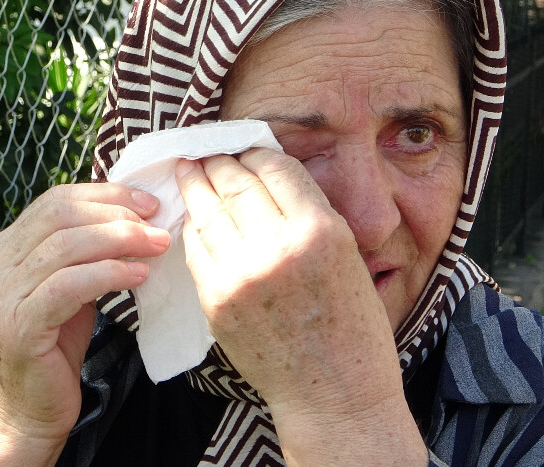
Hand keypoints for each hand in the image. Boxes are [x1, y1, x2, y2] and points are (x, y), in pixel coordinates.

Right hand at [0, 183, 169, 465]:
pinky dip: (109, 273)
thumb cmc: (52, 348)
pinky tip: (139, 275)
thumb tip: (131, 216)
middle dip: (115, 213)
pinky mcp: (20, 324)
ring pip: (66, 246)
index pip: (54, 201)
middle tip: (157, 222)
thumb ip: (81, 252)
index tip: (146, 203)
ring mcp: (1, 295)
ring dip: (120, 240)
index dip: (104, 196)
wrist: (26, 410)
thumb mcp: (65, 288)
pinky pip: (70, 285)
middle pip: (59, 216)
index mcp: (1, 250)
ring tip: (156, 245)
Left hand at [176, 149, 424, 464]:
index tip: (246, 150)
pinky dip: (194, 228)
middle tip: (206, 153)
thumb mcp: (349, 256)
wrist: (334, 393)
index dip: (255, 152)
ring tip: (191, 172)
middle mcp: (278, 247)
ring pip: (208, 211)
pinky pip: (196, 248)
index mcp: (320, 231)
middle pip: (235, 183)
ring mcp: (241, 274)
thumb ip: (310, 214)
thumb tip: (271, 175)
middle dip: (218, 163)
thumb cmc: (353, 328)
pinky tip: (195, 219)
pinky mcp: (216, 300)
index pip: (274, 168)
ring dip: (197, 187)